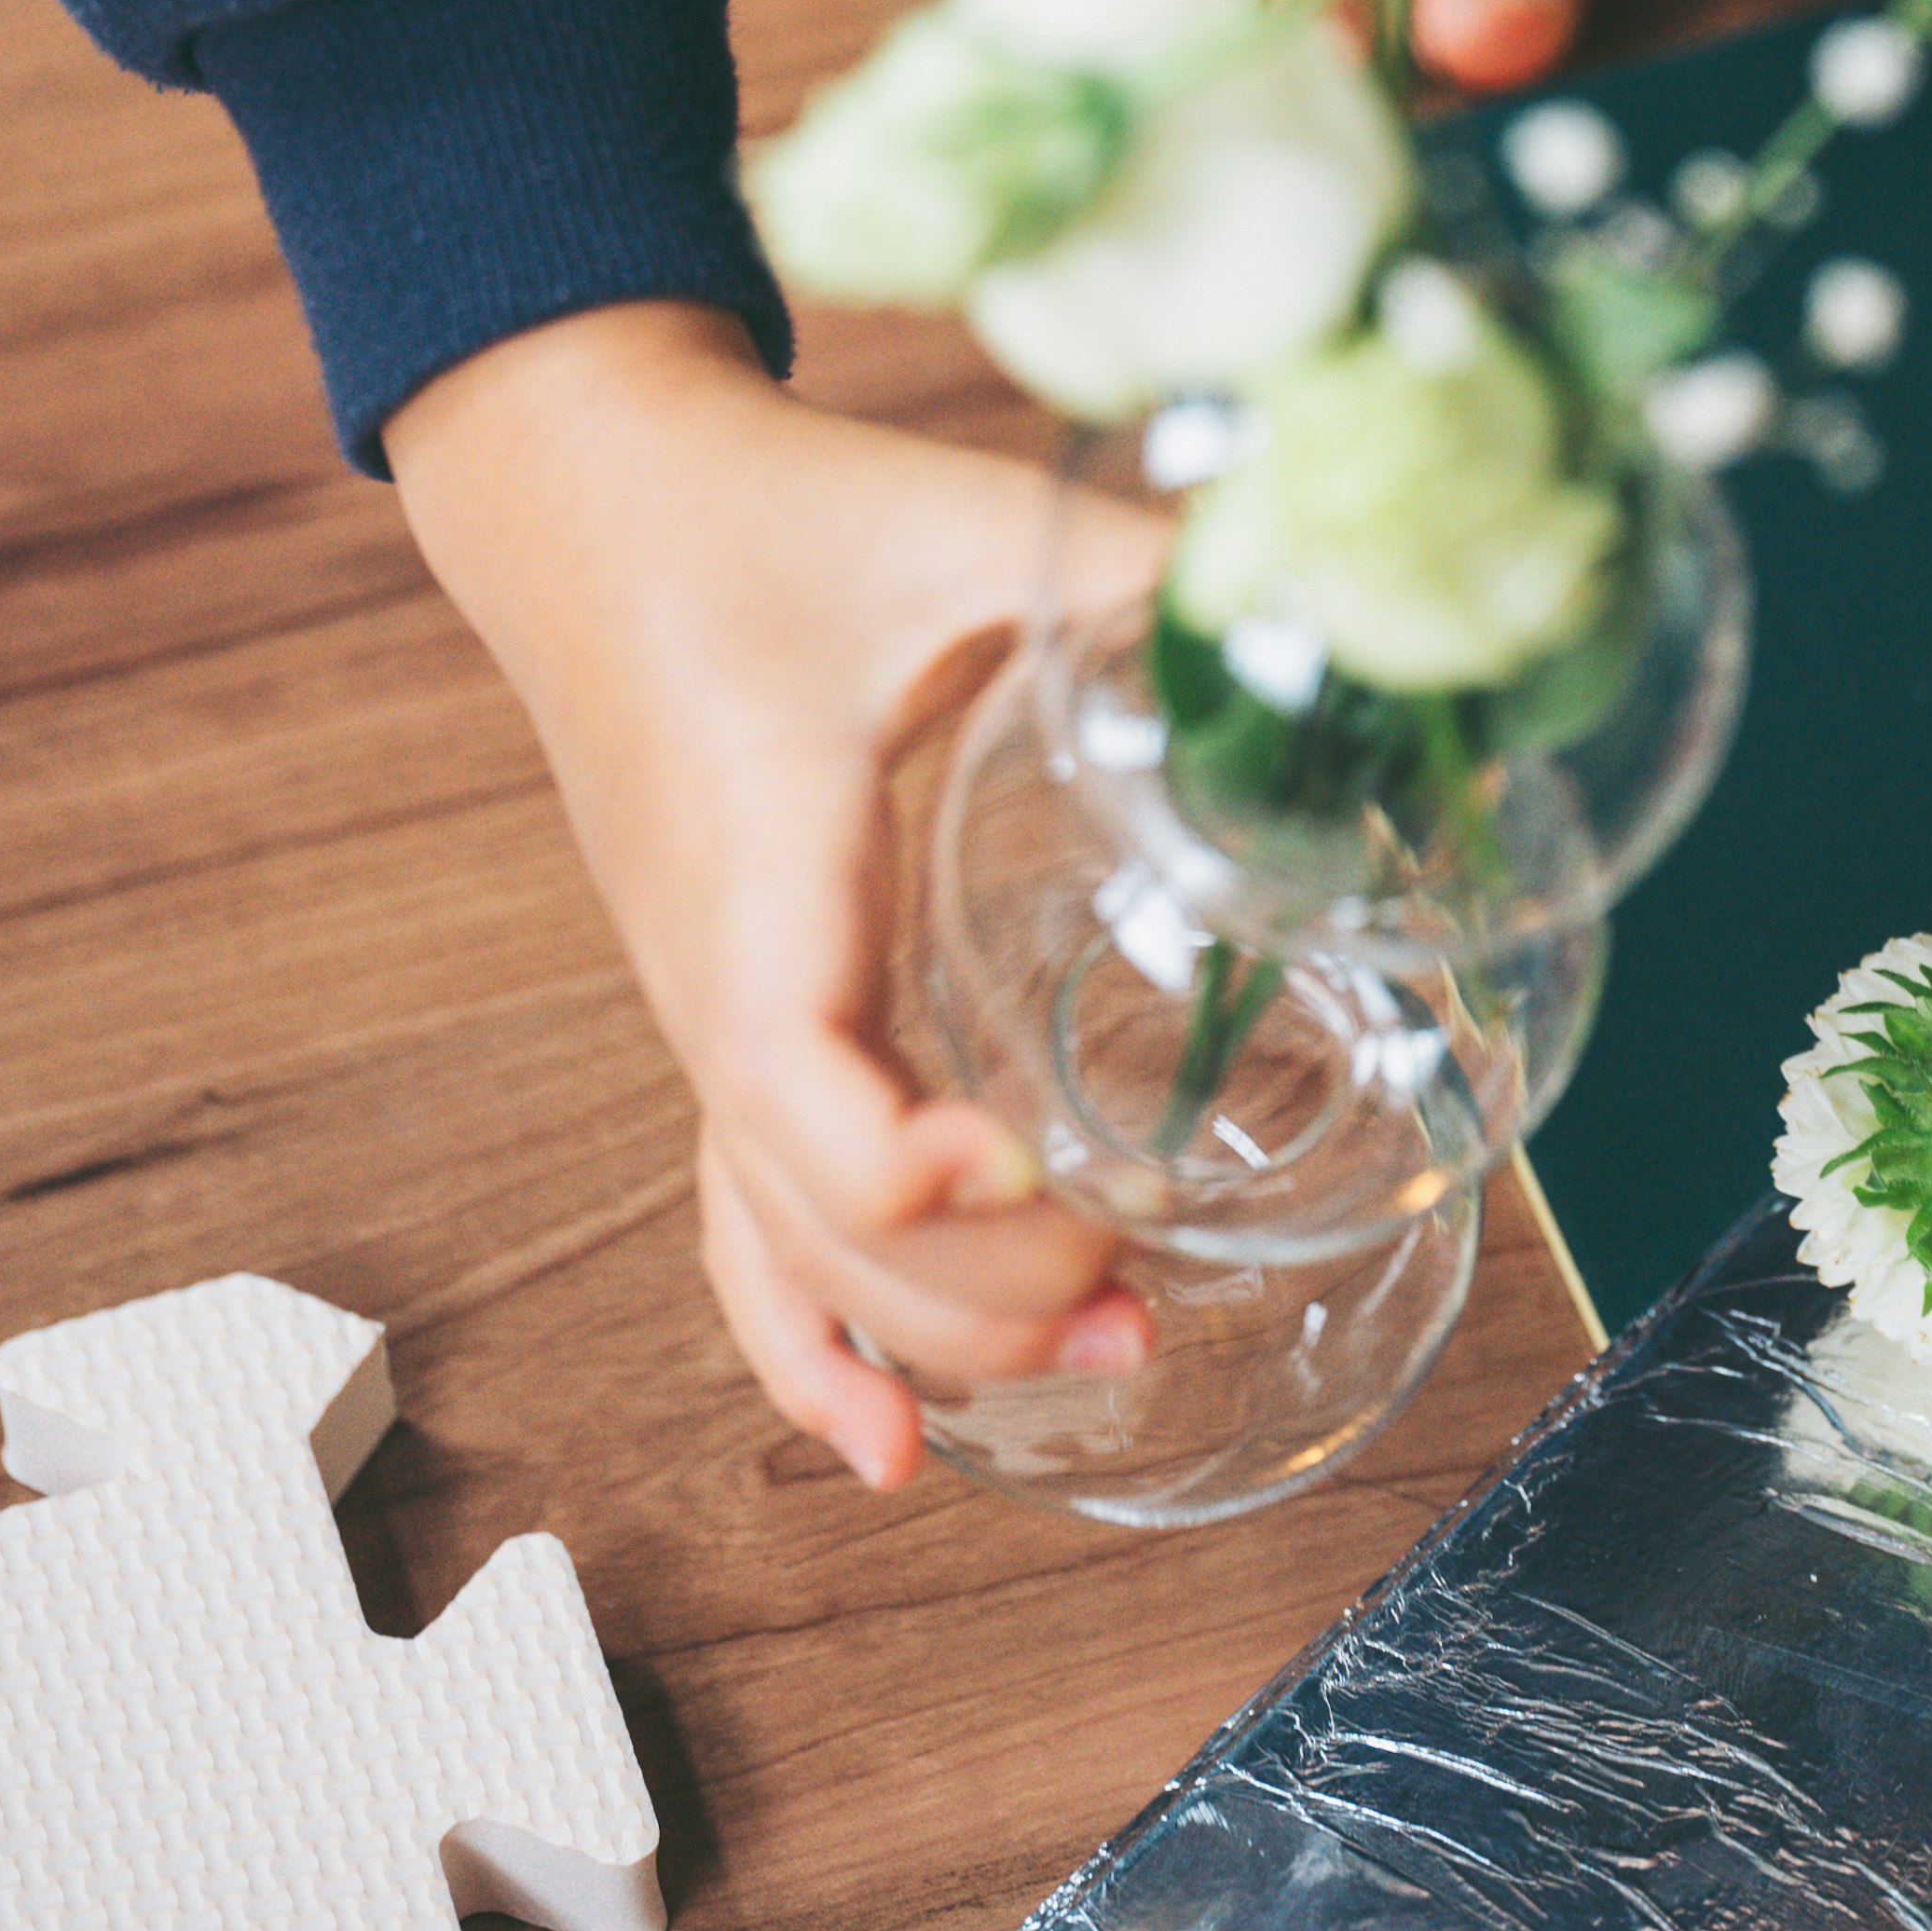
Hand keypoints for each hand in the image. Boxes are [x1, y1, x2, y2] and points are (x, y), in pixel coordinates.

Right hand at [386, 297, 1151, 1482]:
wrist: (593, 493)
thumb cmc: (767, 511)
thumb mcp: (971, 519)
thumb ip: (1154, 565)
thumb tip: (1338, 606)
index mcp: (754, 872)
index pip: (788, 1083)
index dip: (906, 1172)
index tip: (1043, 1180)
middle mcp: (712, 977)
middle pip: (807, 1215)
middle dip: (974, 1294)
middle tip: (1145, 1300)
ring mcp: (707, 1011)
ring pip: (780, 1239)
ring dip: (921, 1333)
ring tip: (1099, 1365)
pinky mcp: (729, 1009)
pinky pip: (745, 1211)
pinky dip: (808, 1334)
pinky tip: (890, 1437)